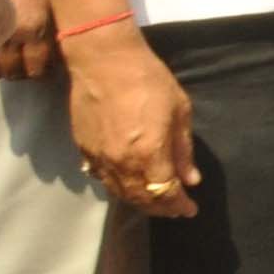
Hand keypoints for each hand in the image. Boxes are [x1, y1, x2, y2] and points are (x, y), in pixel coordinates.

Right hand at [65, 25, 197, 217]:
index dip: (179, 205)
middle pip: (141, 199)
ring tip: (155, 202)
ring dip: (139, 202)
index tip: (190, 210)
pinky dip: (118, 188)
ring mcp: (99, 158)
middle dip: (161, 209)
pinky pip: (102, 179)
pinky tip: (128, 185)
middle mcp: (121, 163)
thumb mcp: (179, 111)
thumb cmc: (149, 80)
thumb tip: (190, 180)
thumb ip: (183, 150)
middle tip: (175, 210)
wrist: (104, 62)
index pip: (165, 193)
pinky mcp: (83, 150)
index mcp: (149, 153)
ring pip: (119, 193)